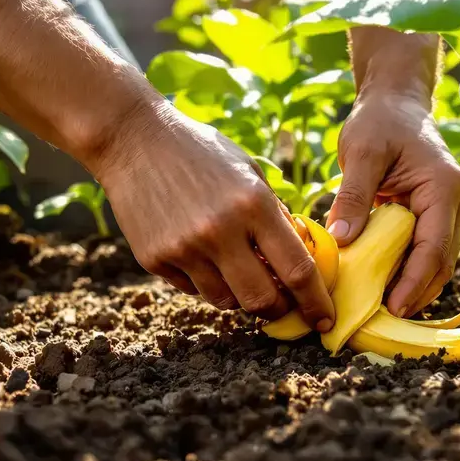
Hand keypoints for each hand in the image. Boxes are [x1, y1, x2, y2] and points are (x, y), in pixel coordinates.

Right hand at [91, 103, 334, 329]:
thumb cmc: (201, 152)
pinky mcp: (155, 258)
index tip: (325, 320)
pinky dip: (206, 282)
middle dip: (279, 310)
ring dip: (241, 297)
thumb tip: (300, 259)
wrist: (134, 140)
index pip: (298, 270)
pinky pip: (192, 290)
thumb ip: (275, 215)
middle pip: (262, 300)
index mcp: (253, 204)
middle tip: (283, 305)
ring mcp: (185, 247)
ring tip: (239, 272)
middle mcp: (220, 230)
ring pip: (226, 301)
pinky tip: (201, 255)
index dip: (316, 303)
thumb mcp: (250, 172)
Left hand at [326, 91, 459, 316]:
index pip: (434, 248)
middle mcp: (458, 202)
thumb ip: (353, 197)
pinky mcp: (439, 217)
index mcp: (444, 187)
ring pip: (437, 262)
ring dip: (412, 287)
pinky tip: (383, 288)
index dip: (414, 284)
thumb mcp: (361, 153)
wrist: (396, 102)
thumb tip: (341, 241)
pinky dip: (408, 272)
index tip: (392, 310)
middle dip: (415, 294)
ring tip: (379, 312)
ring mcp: (453, 211)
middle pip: (441, 263)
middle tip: (380, 322)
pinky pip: (427, 252)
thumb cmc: (379, 122)